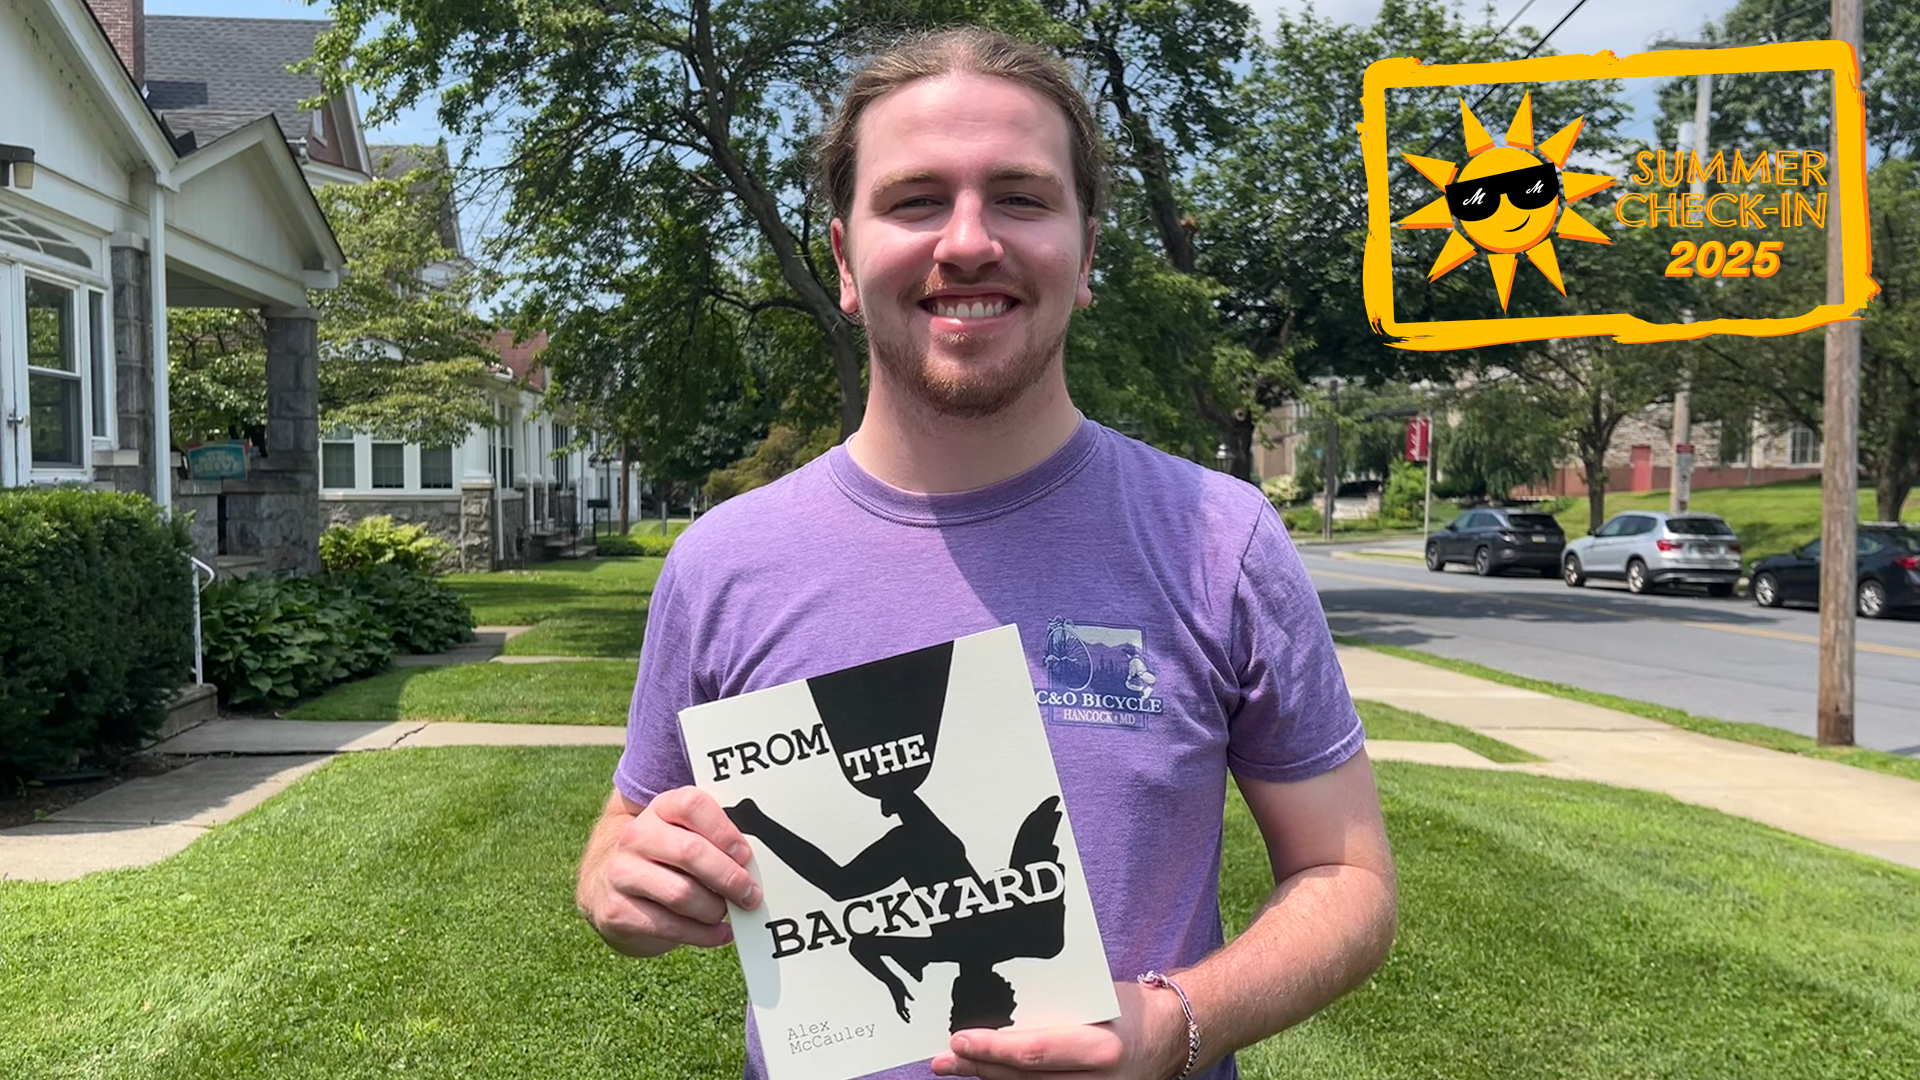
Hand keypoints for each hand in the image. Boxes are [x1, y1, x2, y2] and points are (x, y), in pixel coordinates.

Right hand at [579, 786, 761, 957]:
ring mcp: (622, 873)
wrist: (606, 885)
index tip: (745, 854)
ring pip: (681, 894)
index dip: (724, 830)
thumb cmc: (666, 858)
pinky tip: (720, 933)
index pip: (692, 805)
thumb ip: (714, 838)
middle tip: (751, 894)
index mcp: (660, 809)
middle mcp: (636, 836)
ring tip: (728, 913)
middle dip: (728, 877)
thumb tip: (754, 862)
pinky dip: (703, 935)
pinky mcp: (617, 910)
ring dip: (715, 909)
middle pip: (690, 852)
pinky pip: (670, 926)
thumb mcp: (684, 835)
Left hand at [930, 979, 1187, 1079]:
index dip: (992, 1049)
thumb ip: (1052, 1008)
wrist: (1169, 1037)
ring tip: (954, 1067)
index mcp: (1101, 1049)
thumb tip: (998, 1009)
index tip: (958, 1039)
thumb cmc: (1126, 1008)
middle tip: (942, 1059)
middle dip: (978, 1069)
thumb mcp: (1094, 998)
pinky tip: (988, 1076)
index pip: (1034, 1053)